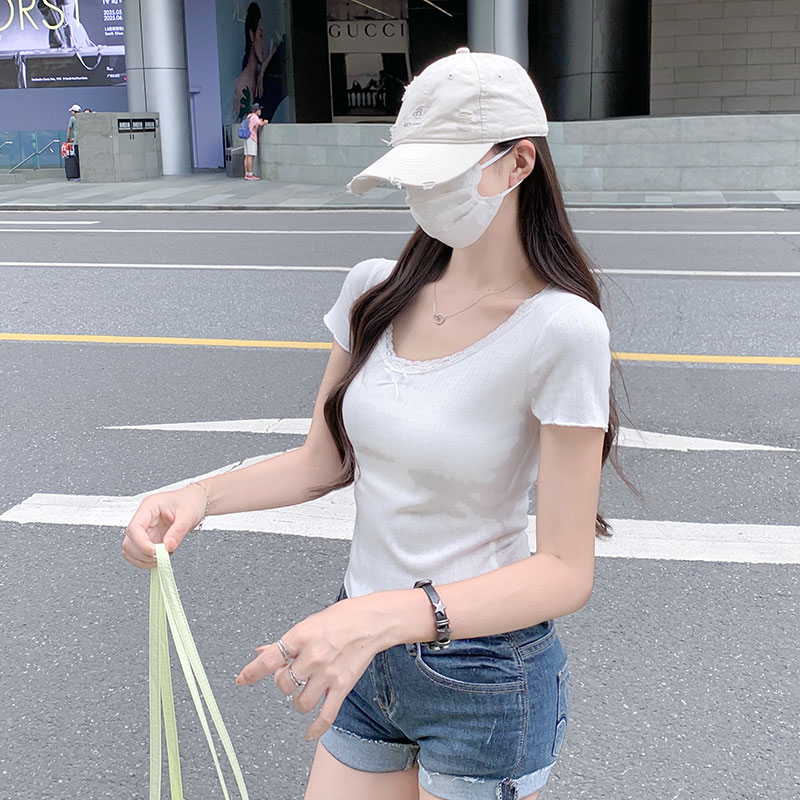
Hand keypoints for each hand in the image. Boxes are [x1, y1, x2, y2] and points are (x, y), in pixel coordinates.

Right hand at [121, 484, 206, 568]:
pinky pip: (140, 553)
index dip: (142, 543)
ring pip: (131, 550)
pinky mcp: (150, 538)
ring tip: (162, 558)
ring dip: (143, 559)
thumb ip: (178, 531)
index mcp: (149, 507)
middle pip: (129, 541)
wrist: (196, 501)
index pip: (135, 527)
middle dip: (143, 553)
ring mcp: (145, 529)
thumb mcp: (188, 515)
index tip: (155, 552)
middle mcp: (143, 518)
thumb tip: (168, 546)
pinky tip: (160, 558)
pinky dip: (147, 560)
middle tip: (161, 557)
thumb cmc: (190, 502)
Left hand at [235, 597, 396, 739]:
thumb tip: (262, 651)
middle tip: (292, 674)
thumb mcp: (308, 623)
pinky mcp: (342, 686)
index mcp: (301, 637)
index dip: (251, 672)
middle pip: (283, 684)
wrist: (371, 622)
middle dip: (284, 682)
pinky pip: (326, 715)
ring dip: (299, 700)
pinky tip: (310, 732)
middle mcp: (312, 657)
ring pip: (300, 703)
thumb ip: (285, 642)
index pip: (269, 659)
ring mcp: (328, 674)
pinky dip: (316, 728)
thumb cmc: (341, 617)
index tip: (242, 679)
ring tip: (305, 691)